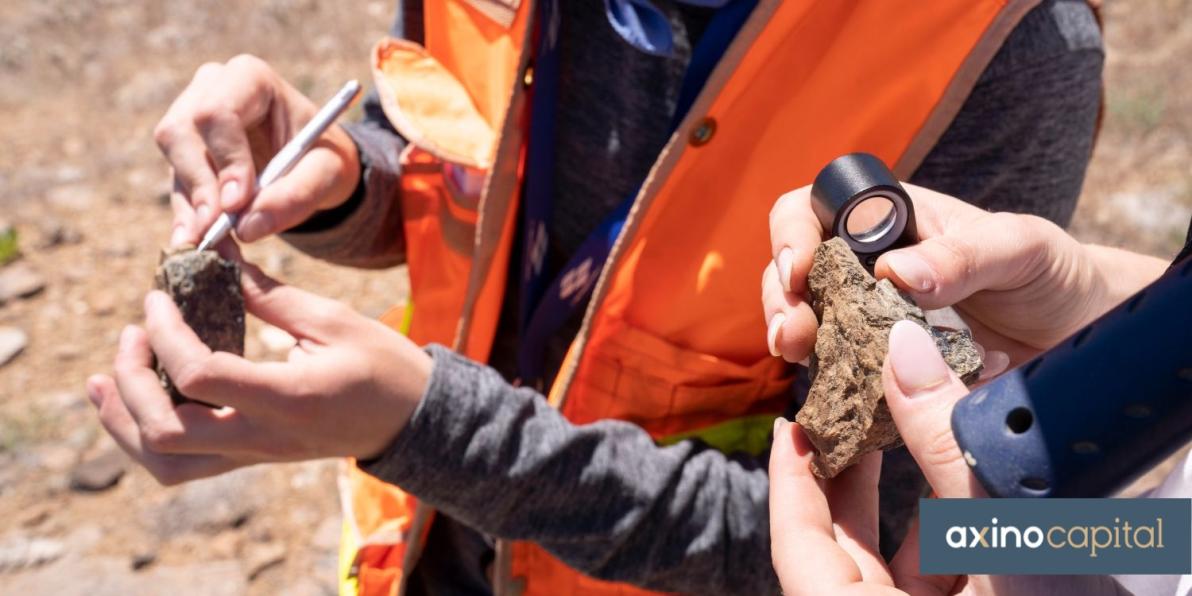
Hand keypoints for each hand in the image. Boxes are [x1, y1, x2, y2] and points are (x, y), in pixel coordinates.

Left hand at [84, 254, 430, 484]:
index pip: (198, 377)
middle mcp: (262, 437)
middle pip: (164, 431)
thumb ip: (266, 295)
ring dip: (123, 421)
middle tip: (135, 332)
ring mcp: (254, 454)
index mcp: (286, 398)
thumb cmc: (383, 365)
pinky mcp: (251, 456)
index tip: (159, 295)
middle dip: (131, 380)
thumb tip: (215, 259)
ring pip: (164, 461)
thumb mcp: (332, 319)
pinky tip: (133, 402)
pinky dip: (145, 437)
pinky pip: (183, 465)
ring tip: (107, 376)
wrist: (414, 420)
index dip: (165, 333)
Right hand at [155, 55, 359, 246]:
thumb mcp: (329, 173)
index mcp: (249, 79)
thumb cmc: (323, 157)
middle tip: (218, 229)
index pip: (218, 111)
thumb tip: (247, 228)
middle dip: (199, 185)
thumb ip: (297, 195)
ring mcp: (190, 120)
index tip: (238, 203)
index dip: (224, 158)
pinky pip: (178, 187)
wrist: (315, 164)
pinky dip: (190, 219)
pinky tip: (200, 245)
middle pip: (180, 133)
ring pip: (174, 164)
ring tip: (214, 247)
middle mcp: (209, 91)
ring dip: (192, 209)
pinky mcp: (184, 156)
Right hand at [765, 184, 1131, 366]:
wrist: (1080, 331)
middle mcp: (866, 262)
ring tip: (797, 355)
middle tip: (791, 334)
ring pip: (805, 315)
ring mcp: (867, 313)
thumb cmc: (1050, 271)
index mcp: (888, 218)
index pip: (813, 208)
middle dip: (781, 296)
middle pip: (794, 267)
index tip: (801, 272)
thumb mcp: (1018, 248)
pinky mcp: (879, 362)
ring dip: (791, 333)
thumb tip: (894, 273)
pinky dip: (825, 375)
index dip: (792, 236)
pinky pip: (837, 364)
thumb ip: (963, 254)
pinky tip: (829, 389)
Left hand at [769, 321, 1126, 595]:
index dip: (789, 480)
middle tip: (851, 415)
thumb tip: (906, 353)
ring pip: (894, 565)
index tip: (793, 424)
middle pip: (841, 549)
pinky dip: (946, 540)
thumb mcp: (1004, 534)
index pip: (796, 545)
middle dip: (849, 478)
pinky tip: (964, 497)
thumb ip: (949, 448)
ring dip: (906, 504)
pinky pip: (936, 582)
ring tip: (912, 437)